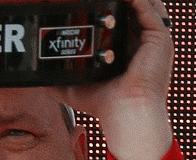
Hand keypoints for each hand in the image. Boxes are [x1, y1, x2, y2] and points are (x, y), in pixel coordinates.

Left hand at [50, 0, 174, 159]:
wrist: (124, 113)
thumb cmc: (104, 105)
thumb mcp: (73, 88)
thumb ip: (57, 77)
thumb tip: (36, 73)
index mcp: (125, 46)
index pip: (120, 15)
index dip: (109, 3)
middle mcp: (141, 39)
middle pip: (134, 4)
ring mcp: (151, 37)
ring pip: (144, 2)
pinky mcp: (159, 38)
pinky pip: (149, 7)